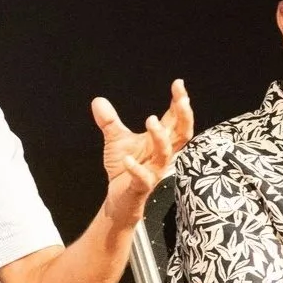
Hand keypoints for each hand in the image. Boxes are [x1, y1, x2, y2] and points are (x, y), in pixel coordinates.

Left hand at [94, 80, 193, 223]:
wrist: (120, 199)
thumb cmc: (125, 169)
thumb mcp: (116, 140)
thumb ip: (110, 121)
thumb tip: (98, 100)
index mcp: (160, 141)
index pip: (175, 120)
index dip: (179, 102)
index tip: (179, 84)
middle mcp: (162, 155)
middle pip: (182, 135)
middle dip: (184, 117)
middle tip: (182, 100)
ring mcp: (154, 171)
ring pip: (165, 154)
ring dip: (160, 138)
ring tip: (151, 120)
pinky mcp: (142, 186)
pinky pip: (143, 178)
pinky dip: (136, 169)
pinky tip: (127, 159)